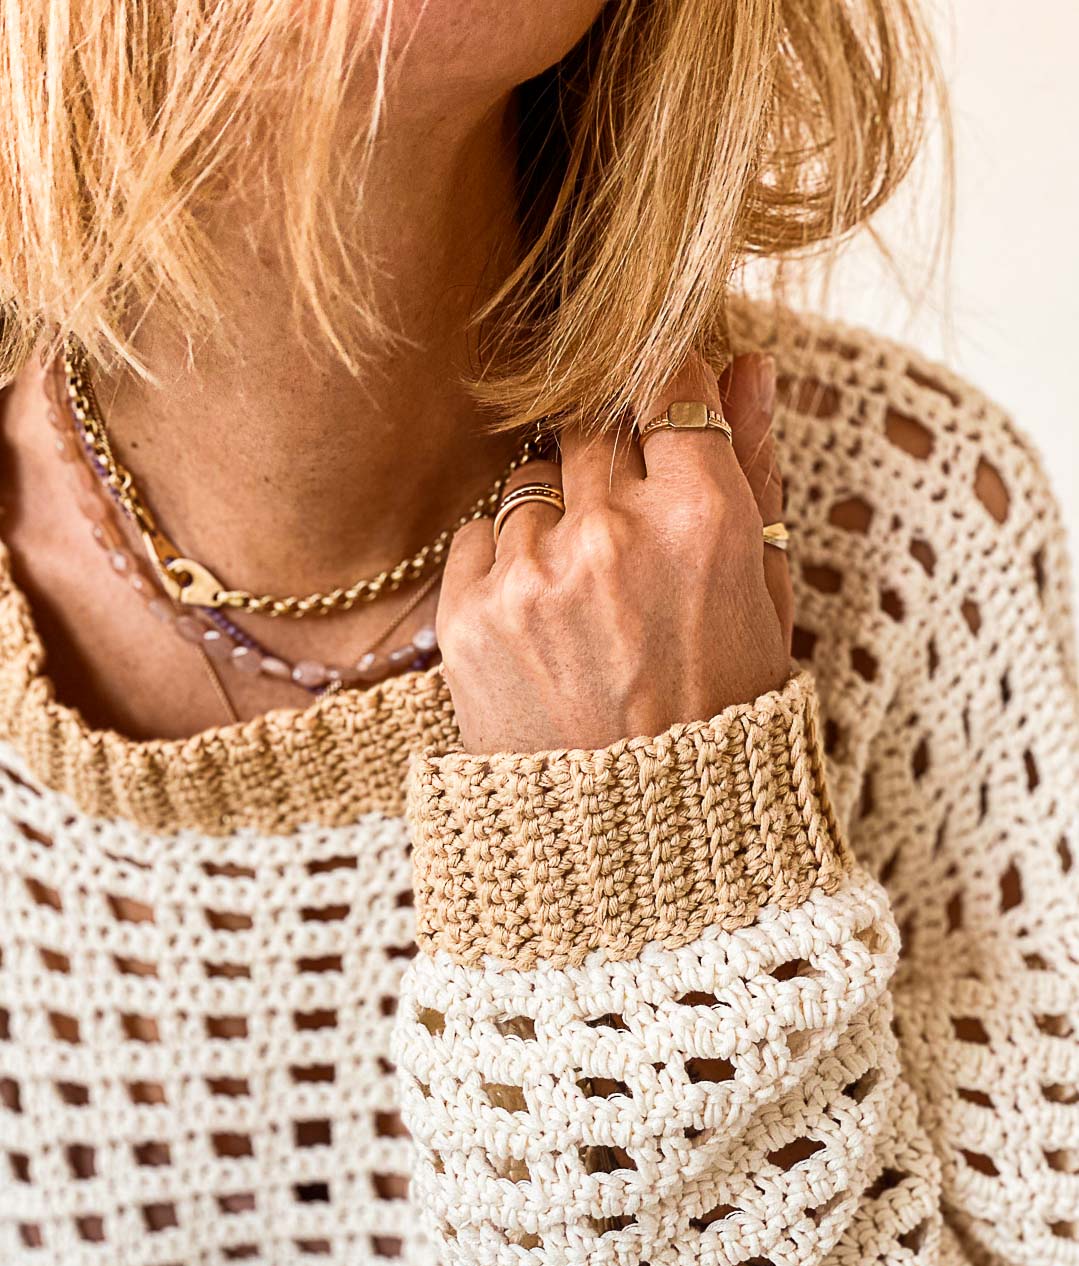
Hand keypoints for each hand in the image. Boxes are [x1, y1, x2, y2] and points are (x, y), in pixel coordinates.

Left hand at [438, 353, 792, 754]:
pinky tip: (545, 620)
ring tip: (590, 594)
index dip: (664, 388)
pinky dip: (508, 560)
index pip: (666, 381)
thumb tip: (750, 364)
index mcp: (702, 518)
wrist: (637, 841)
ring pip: (532, 478)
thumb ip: (755, 470)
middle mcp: (612, 533)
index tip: (662, 410)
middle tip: (629, 528)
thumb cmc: (720, 715)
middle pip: (593, 423)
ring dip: (558, 512)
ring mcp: (532, 573)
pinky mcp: (468, 614)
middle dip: (612, 457)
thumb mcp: (764, 598)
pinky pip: (480, 532)